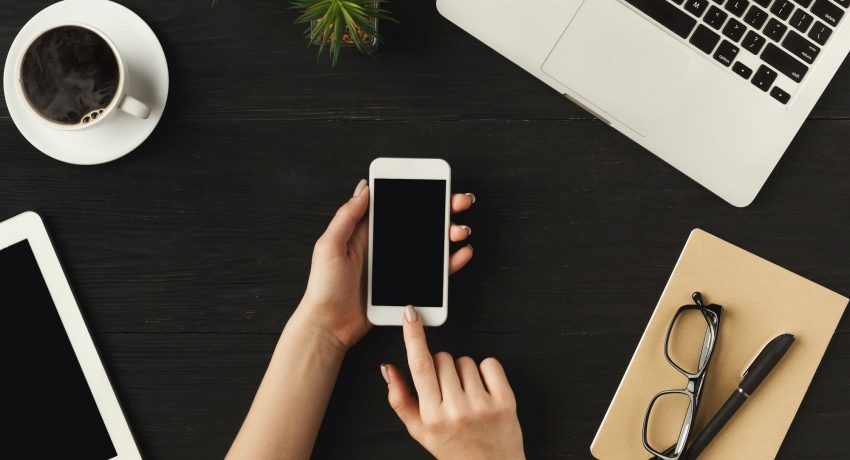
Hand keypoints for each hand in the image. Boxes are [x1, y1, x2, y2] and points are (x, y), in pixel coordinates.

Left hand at [296, 179, 476, 349]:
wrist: (330, 324)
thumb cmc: (324, 287)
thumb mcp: (329, 246)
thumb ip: (347, 216)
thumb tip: (365, 188)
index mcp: (367, 230)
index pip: (397, 205)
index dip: (417, 193)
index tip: (436, 183)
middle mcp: (386, 244)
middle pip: (420, 221)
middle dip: (443, 208)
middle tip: (459, 202)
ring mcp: (398, 264)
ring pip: (431, 243)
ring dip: (450, 233)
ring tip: (459, 230)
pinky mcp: (407, 284)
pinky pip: (433, 271)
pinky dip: (450, 261)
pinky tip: (461, 253)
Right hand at [381, 306, 524, 459]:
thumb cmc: (455, 449)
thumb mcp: (419, 431)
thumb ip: (400, 398)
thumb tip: (389, 368)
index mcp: (432, 416)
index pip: (420, 366)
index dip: (414, 336)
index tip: (411, 314)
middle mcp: (456, 410)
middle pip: (442, 358)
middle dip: (442, 368)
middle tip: (449, 393)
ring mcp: (482, 406)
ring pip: (465, 360)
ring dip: (464, 372)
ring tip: (467, 396)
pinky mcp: (505, 402)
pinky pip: (489, 364)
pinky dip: (486, 372)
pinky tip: (484, 391)